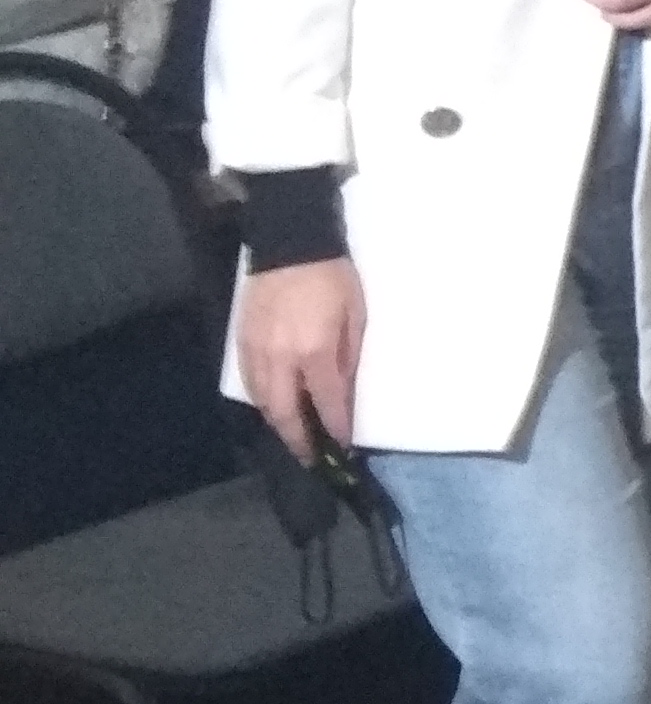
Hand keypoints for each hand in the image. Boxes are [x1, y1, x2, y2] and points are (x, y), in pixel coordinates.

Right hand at [237, 256, 365, 454]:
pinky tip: (273, 406)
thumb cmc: (333, 278)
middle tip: (313, 458)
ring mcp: (256, 352)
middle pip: (286, 413)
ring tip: (295, 437)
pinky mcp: (241, 343)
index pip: (326, 403)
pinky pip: (249, 383)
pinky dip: (262, 401)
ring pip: (263, 402)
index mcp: (314, 352)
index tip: (343, 447)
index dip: (335, 429)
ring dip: (279, 424)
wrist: (290, 245)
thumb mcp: (356, 316)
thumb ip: (349, 358)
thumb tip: (345, 394)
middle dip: (299, 440)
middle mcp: (281, 360)